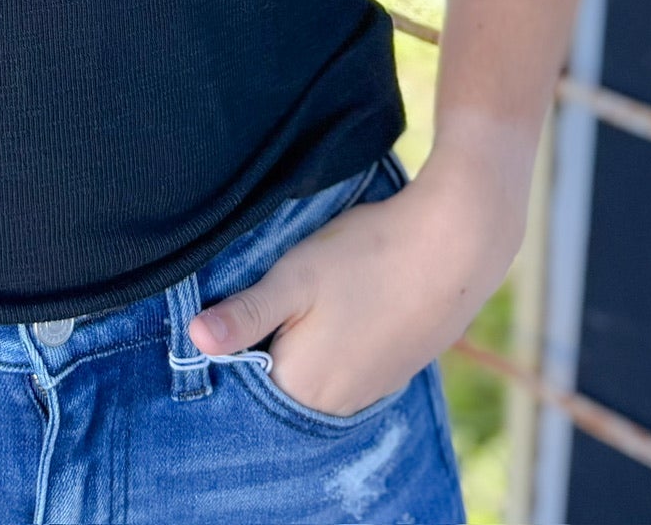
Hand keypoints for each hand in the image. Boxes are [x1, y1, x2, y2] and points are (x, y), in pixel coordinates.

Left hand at [187, 151, 525, 418]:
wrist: (455, 245)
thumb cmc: (367, 256)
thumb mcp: (293, 277)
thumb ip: (245, 314)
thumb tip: (195, 342)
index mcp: (304, 388)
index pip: (245, 382)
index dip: (236, 342)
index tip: (238, 304)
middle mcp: (338, 404)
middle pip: (280, 381)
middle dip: (269, 343)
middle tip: (276, 292)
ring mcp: (371, 390)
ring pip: (315, 372)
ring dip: (304, 341)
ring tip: (313, 294)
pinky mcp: (396, 371)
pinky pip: (348, 367)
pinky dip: (337, 342)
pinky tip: (345, 304)